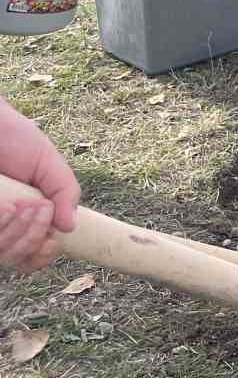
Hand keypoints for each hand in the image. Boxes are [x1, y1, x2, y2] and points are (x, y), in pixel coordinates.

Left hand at [0, 99, 78, 273]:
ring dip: (20, 229)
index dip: (43, 256)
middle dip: (35, 235)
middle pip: (19, 256)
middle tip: (42, 207)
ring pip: (4, 251)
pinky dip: (2, 222)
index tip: (52, 241)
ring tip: (22, 203)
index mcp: (28, 216)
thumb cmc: (16, 140)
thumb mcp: (49, 164)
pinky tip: (7, 205)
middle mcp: (6, 224)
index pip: (34, 255)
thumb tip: (71, 226)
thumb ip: (65, 192)